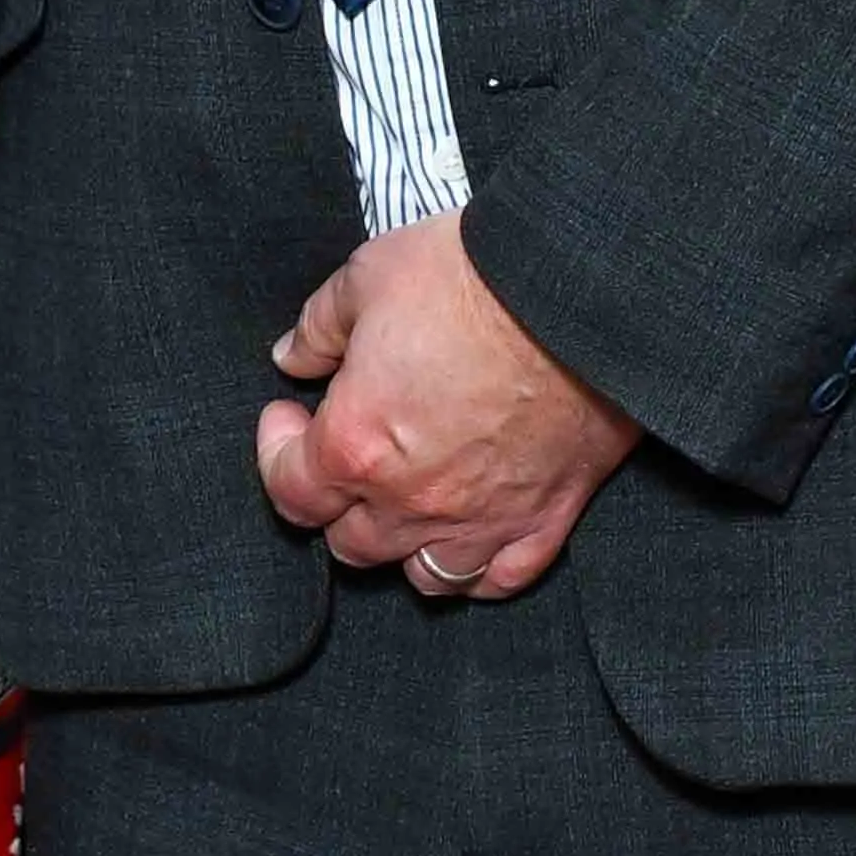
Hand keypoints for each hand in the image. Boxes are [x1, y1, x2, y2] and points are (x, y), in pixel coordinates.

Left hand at [254, 222, 631, 600]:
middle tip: (350, 452)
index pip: (289, 491)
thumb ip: (319, 327)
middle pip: (350, 542)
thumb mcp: (369, 277)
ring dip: (404, 546)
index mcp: (357, 444)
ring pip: (426, 576)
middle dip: (337, 502)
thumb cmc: (473, 277)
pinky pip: (502, 578)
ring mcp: (483, 519)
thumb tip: (293, 358)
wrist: (577, 289)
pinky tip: (472, 536)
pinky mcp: (546, 519)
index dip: (277, 453)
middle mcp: (413, 501)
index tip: (289, 418)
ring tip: (406, 503)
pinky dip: (481, 569)